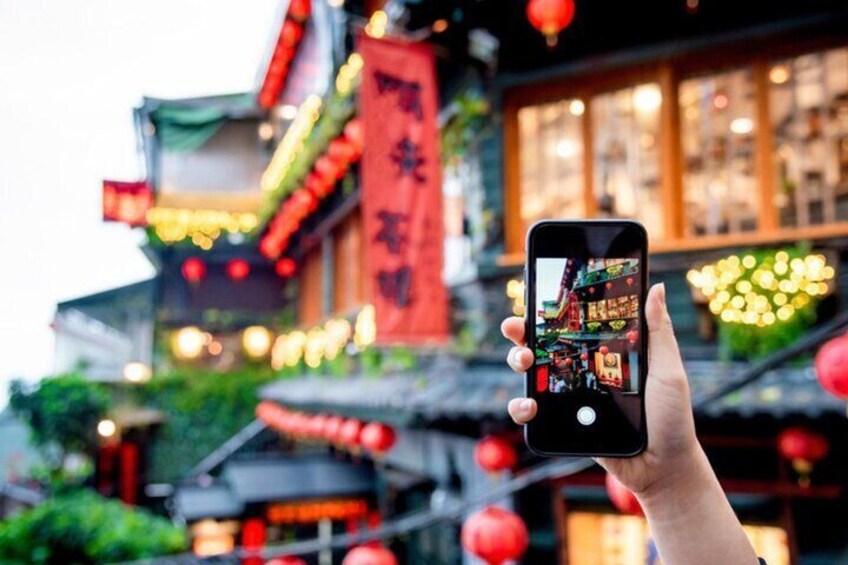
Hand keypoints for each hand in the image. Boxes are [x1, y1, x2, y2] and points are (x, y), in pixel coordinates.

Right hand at [502, 283, 702, 497]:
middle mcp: (582, 370)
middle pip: (541, 344)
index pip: (571, 325)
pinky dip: (520, 406)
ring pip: (530, 374)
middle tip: (517, 328)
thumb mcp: (668, 370)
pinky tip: (529, 405)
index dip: (549, 311)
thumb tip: (656, 288)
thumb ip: (659, 331)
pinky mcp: (562, 423)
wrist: (662, 467)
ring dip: (516, 361)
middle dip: (521, 331)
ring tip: (523, 363)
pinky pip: (532, 412)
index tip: (535, 297)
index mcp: (604, 353)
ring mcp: (569, 397)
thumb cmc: (672, 418)